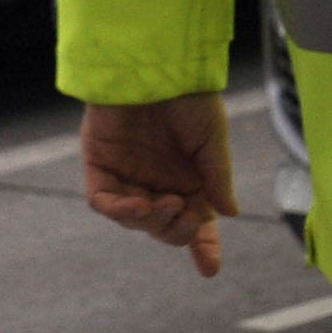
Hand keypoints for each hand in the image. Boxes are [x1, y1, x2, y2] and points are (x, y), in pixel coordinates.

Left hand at [82, 95, 236, 276]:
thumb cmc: (188, 96)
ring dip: (149, 220)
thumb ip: (217, 178)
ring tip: (162, 203)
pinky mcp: (100, 165)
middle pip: (164, 226)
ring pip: (134, 219)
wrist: (153, 63)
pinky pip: (104, 201)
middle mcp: (159, 181)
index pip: (196, 222)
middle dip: (175, 229)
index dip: (203, 247)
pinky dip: (119, 210)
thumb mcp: (212, 139)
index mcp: (190, 179)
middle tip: (184, 212)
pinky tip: (136, 204)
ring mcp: (128, 175)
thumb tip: (231, 214)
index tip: (210, 269)